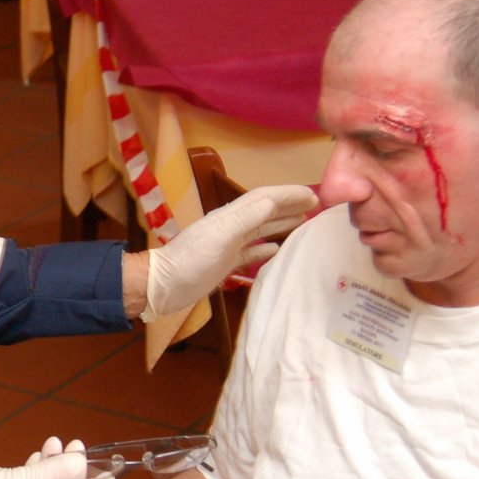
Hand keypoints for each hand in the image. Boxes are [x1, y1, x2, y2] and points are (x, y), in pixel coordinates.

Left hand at [141, 184, 315, 317]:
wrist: (164, 286)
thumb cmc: (190, 261)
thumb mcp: (219, 236)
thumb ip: (245, 219)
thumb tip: (272, 201)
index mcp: (229, 216)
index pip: (264, 198)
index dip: (287, 194)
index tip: (312, 193)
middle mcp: (230, 226)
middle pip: (265, 210)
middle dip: (289, 205)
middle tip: (315, 204)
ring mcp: (228, 244)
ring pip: (260, 229)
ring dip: (281, 222)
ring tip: (303, 220)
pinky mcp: (225, 262)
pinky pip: (251, 251)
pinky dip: (265, 247)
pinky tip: (277, 248)